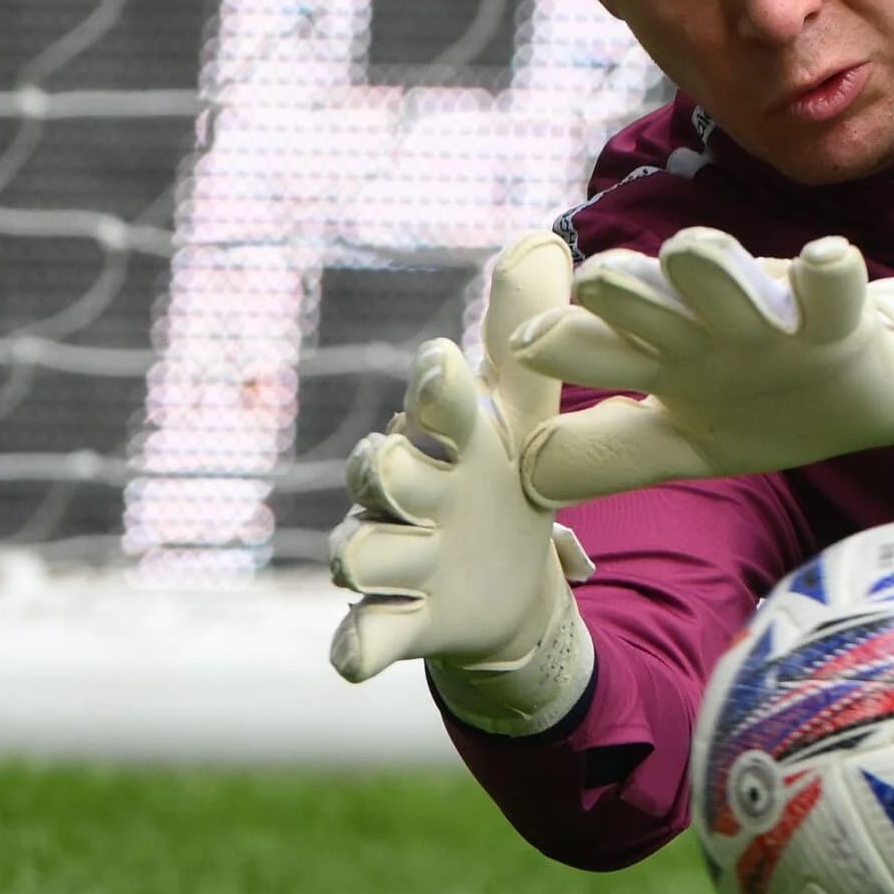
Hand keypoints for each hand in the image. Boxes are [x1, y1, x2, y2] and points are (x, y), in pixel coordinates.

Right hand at [328, 233, 595, 730]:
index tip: (445, 362)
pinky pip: (367, 634)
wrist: (508, 581)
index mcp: (452, 441)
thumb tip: (541, 236)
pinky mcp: (405, 619)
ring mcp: (401, 556)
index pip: (439, 405)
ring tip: (373, 557)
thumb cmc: (507, 478)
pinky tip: (352, 657)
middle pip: (378, 472)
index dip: (438, 389)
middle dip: (384, 468)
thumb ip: (530, 338)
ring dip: (369, 552)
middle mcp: (410, 493)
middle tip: (397, 464)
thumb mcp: (529, 416)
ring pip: (362, 550)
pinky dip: (358, 645)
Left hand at [510, 227, 893, 504]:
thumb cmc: (767, 404)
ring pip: (727, 281)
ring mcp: (769, 318)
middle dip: (620, 289)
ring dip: (708, 265)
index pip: (592, 347)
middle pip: (645, 301)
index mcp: (659, 356)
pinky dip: (830, 273)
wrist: (872, 385)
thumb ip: (608, 454)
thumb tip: (527, 474)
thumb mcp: (685, 442)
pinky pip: (834, 289)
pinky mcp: (836, 316)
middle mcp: (701, 327)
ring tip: (690, 251)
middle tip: (597, 281)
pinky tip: (824, 260)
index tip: (527, 347)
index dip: (560, 344)